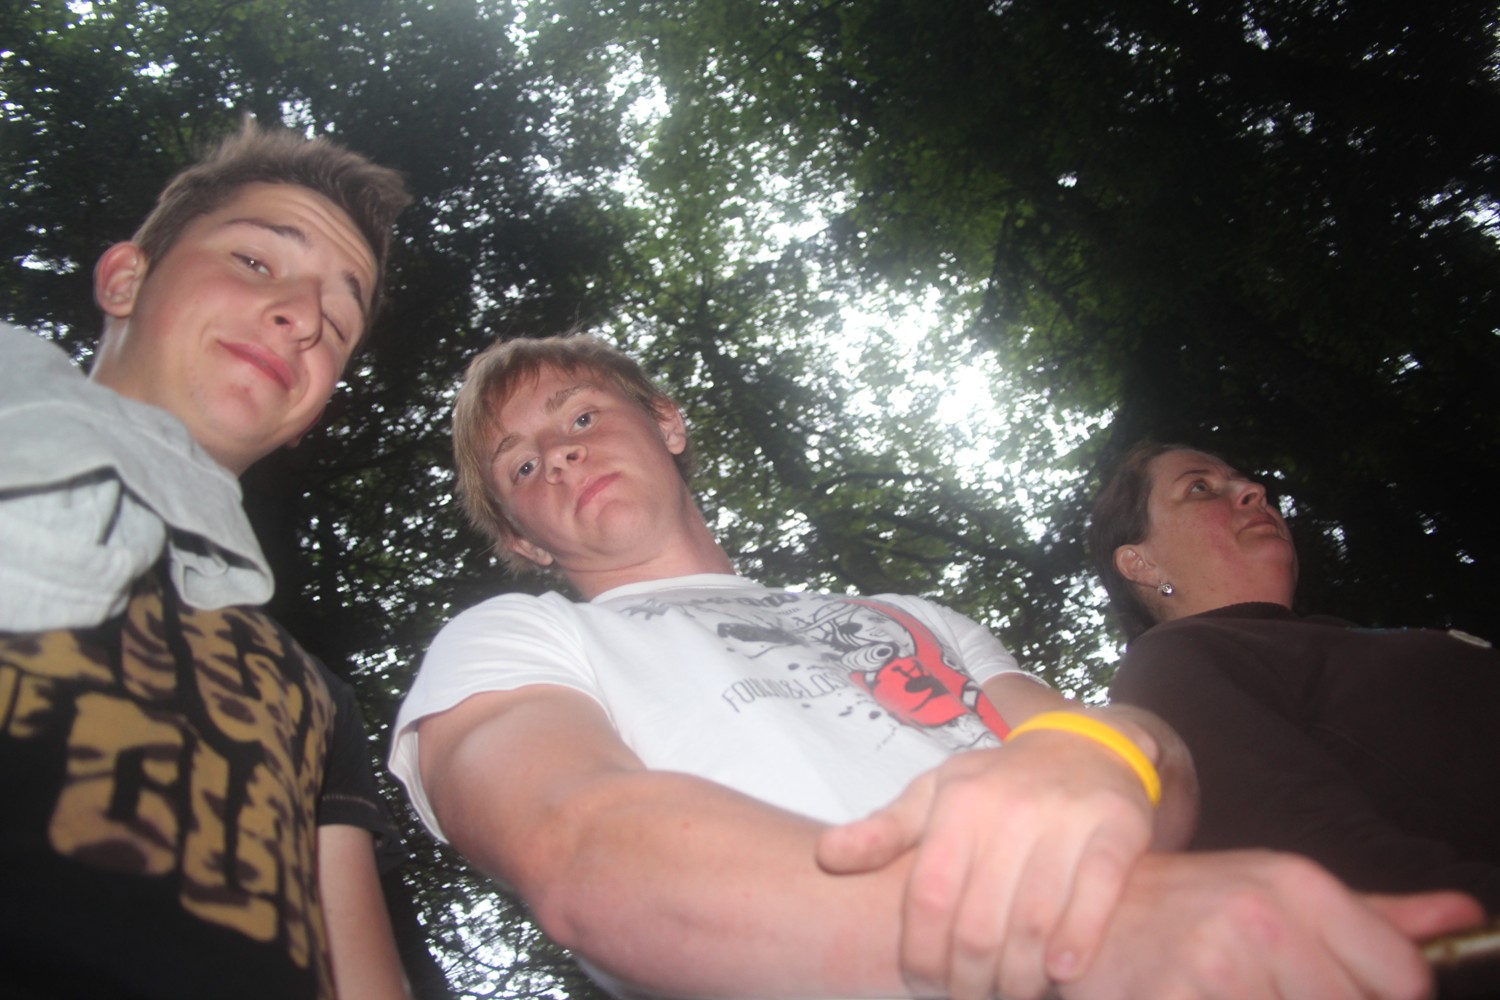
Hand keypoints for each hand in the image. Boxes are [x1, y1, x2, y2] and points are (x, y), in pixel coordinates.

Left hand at [817, 730, 1155, 999]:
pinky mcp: (1117, 827)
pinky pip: (1096, 895)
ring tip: (1011, 996)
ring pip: (1035, 919)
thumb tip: (825, 857)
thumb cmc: (1000, 784)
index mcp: (957, 801)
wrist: (1087, 745)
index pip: (928, 897)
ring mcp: (1065, 817)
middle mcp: (1009, 807)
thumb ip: (883, 831)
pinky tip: (1061, 973)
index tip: (922, 986)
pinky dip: (1078, 941)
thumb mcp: (936, 795)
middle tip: (969, 998)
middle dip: (970, 981)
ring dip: (1019, 977)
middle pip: (980, 922)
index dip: (922, 955)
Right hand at [1062, 851, 1484, 999]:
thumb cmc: (1196, 907)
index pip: (1404, 976)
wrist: (1088, 911)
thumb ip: (1377, 917)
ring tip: (1235, 994)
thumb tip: (1465, 915)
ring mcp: (1217, 964)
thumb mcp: (1281, 893)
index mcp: (1297, 884)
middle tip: (1271, 990)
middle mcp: (1263, 917)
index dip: (1388, 998)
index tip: (1349, 993)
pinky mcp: (1176, 999)